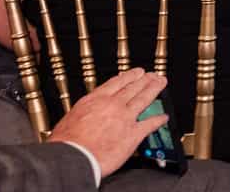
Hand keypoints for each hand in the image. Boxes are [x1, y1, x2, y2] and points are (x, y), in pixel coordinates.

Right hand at [48, 68, 169, 177]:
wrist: (72, 158)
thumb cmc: (66, 143)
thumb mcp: (70, 119)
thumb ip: (83, 113)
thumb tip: (83, 115)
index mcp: (95, 100)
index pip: (116, 83)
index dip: (129, 76)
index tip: (136, 72)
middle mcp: (113, 105)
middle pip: (133, 88)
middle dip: (145, 80)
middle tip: (153, 75)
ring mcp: (125, 118)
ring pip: (144, 99)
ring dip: (154, 90)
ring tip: (161, 83)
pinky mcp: (133, 133)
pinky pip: (150, 124)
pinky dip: (159, 120)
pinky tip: (164, 117)